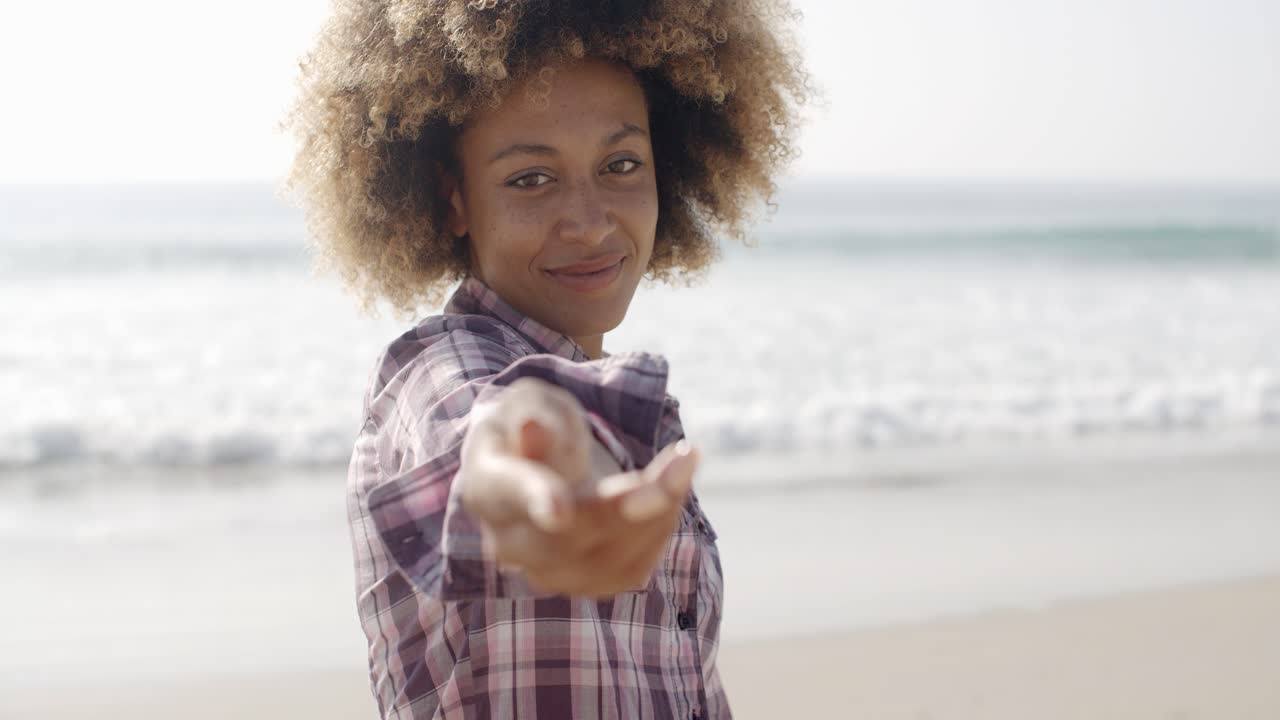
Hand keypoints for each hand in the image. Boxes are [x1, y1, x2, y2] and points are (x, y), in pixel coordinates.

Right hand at [459, 377, 699, 597]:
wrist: (541, 468)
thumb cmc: (534, 425)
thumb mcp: (531, 403)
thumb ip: (533, 414)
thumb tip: (534, 430)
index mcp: (488, 486)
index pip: (510, 494)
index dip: (537, 501)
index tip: (560, 512)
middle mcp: (510, 542)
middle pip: (570, 536)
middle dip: (628, 504)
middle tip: (682, 460)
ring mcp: (547, 572)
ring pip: (609, 558)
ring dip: (660, 508)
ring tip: (684, 459)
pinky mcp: (588, 583)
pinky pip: (633, 567)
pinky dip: (662, 525)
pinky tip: (673, 486)